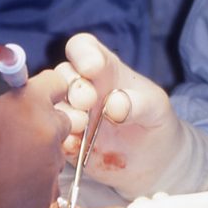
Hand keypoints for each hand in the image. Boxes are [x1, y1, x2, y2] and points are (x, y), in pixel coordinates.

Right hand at [0, 70, 70, 207]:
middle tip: (17, 134)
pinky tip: (8, 188)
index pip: (56, 83)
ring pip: (54, 154)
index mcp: (27, 105)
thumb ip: (2, 105)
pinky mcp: (49, 196)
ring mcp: (52, 166)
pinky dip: (34, 183)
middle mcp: (48, 132)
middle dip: (43, 124)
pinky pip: (48, 182)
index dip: (45, 90)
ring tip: (6, 166)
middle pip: (61, 120)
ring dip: (38, 155)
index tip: (37, 97)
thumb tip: (11, 97)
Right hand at [56, 33, 207, 198]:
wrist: (153, 160)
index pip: (82, 48)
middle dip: (73, 86)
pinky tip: (76, 147)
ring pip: (51, 105)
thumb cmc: (154, 121)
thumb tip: (114, 105)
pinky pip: (55, 137)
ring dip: (64, 112)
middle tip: (88, 101)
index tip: (92, 67)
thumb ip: (140, 104)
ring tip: (82, 124)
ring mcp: (72, 114)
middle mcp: (82, 88)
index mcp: (104, 70)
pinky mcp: (67, 141)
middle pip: (62, 75)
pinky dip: (62, 140)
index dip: (82, 52)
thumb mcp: (156, 108)